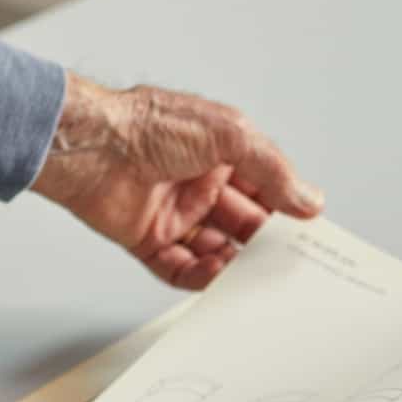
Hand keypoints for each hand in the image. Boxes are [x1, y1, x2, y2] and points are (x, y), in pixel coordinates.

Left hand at [30, 74, 323, 288]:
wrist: (93, 147)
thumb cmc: (149, 126)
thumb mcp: (231, 136)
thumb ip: (273, 171)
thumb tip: (308, 199)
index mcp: (220, 155)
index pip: (263, 189)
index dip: (284, 210)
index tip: (306, 231)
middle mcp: (198, 184)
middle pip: (242, 225)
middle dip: (262, 243)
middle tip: (282, 258)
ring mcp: (173, 214)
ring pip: (214, 250)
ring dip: (233, 262)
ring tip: (249, 268)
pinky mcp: (149, 240)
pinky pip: (181, 268)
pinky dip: (200, 275)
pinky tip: (215, 272)